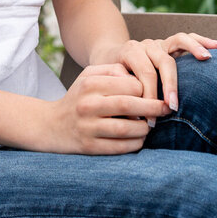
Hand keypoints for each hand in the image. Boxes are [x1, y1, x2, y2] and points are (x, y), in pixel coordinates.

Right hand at [42, 63, 166, 154]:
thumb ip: (113, 70)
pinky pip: (120, 147)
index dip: (146, 89)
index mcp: (89, 84)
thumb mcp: (89, 76)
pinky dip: (135, 143)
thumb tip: (138, 79)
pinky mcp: (89, 147)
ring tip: (150, 125)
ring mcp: (88, 127)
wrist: (51, 126)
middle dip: (153, 108)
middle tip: (166, 109)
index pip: (129, 84)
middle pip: (129, 105)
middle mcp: (87, 104)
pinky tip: (139, 139)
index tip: (153, 93)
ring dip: (144, 128)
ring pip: (127, 128)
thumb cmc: (78, 97)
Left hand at [96, 33, 216, 114]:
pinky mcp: (170, 44)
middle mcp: (146, 44)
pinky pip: (187, 39)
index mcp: (130, 52)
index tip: (152, 119)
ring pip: (179, 41)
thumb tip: (133, 106)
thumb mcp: (109, 81)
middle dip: (170, 85)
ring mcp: (160, 43)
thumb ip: (120, 88)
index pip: (145, 73)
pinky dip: (202, 41)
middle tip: (173, 107)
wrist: (108, 58)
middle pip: (163, 61)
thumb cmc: (110, 76)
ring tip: (207, 58)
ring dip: (194, 49)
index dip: (149, 96)